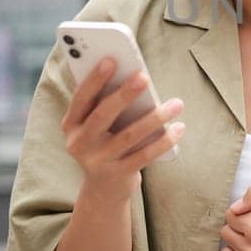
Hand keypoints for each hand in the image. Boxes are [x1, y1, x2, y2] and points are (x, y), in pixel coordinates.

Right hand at [61, 58, 185, 206]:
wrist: (103, 190)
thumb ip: (107, 104)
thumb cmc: (104, 143)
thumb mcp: (97, 126)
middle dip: (124, 94)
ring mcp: (98, 161)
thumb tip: (134, 77)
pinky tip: (179, 128)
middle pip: (103, 115)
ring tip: (177, 103)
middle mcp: (79, 143)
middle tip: (145, 77)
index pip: (81, 98)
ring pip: (129, 136)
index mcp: (70, 124)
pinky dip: (164, 141)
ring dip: (155, 117)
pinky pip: (144, 155)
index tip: (111, 60)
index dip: (94, 79)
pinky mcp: (118, 175)